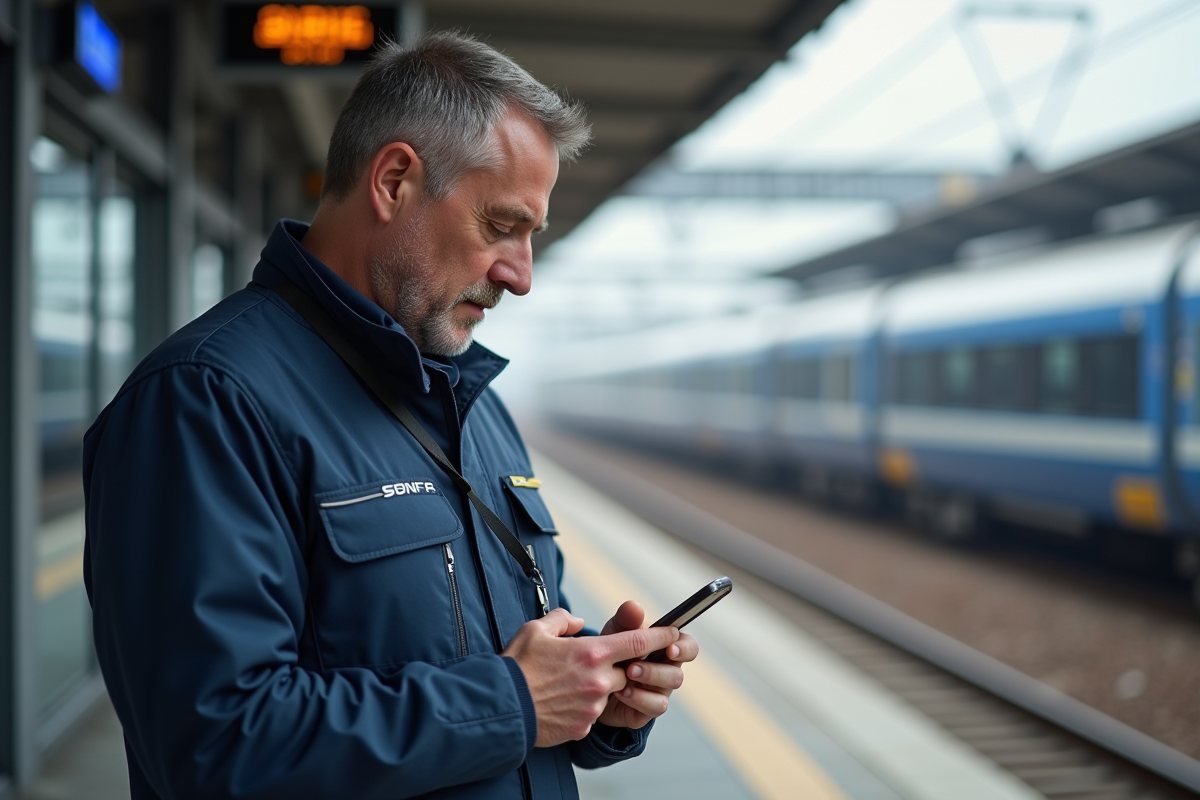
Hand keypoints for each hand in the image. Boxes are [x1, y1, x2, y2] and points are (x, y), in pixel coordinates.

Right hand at [501, 607, 680, 747]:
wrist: (501, 708)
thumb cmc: (517, 666)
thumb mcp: (536, 629)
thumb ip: (564, 620)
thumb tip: (578, 621)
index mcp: (592, 653)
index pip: (639, 642)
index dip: (660, 636)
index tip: (674, 632)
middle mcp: (598, 680)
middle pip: (626, 671)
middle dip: (617, 667)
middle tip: (592, 663)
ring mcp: (593, 707)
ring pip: (609, 693)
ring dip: (596, 687)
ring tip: (567, 684)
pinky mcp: (583, 726)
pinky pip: (592, 713)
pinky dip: (582, 706)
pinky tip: (560, 701)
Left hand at [596, 600, 698, 730]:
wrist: (590, 683)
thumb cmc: (609, 652)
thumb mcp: (614, 633)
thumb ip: (626, 620)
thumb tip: (635, 606)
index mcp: (666, 648)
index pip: (689, 647)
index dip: (684, 648)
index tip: (670, 648)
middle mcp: (667, 671)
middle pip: (678, 673)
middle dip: (656, 669)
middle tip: (632, 666)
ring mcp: (659, 691)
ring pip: (668, 690)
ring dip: (647, 681)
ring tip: (624, 676)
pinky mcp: (648, 709)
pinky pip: (655, 707)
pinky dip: (638, 698)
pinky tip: (621, 692)